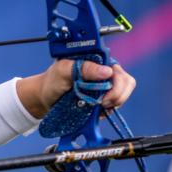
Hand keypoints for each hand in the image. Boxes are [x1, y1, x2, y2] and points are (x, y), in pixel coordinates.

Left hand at [16, 59, 137, 118]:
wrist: (45, 98)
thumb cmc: (52, 80)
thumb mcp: (63, 70)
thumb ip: (84, 68)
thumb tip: (107, 71)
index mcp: (98, 61)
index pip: (118, 70)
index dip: (116, 84)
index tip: (103, 96)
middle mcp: (105, 72)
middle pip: (126, 83)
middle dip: (117, 96)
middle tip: (102, 104)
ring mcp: (106, 86)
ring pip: (123, 95)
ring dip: (113, 104)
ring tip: (97, 106)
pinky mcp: (103, 99)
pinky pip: (114, 105)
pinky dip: (108, 110)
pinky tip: (96, 110)